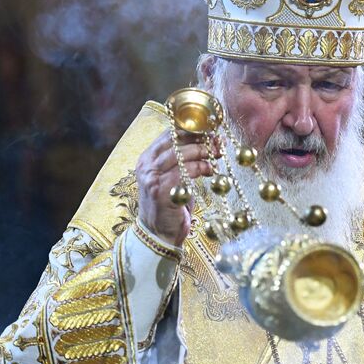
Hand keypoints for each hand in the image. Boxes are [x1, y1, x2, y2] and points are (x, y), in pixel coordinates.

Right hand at [135, 129, 215, 245]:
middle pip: (175, 142)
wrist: (158, 233)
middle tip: (218, 141)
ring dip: (202, 152)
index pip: (168, 135)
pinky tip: (211, 170)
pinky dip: (200, 168)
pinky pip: (184, 172)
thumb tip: (207, 141)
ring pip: (180, 155)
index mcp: (146, 158)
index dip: (191, 129)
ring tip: (216, 154)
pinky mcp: (162, 191)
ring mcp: (152, 179)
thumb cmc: (170, 203)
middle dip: (200, 139)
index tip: (210, 129)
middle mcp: (146, 166)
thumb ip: (181, 160)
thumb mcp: (172, 177)